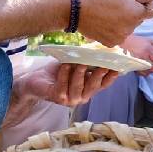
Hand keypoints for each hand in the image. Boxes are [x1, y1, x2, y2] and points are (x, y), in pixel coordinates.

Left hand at [3, 60, 118, 128]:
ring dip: (79, 74)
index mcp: (88, 89)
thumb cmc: (57, 71)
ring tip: (80, 62)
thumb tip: (101, 51)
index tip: (117, 67)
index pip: (104, 85)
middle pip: (94, 87)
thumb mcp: (75, 64)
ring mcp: (70, 100)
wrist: (35, 80)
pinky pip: (63, 86)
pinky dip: (64, 75)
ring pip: (79, 87)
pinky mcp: (58, 99)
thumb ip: (88, 62)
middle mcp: (82, 97)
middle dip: (98, 75)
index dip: (111, 77)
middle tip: (102, 63)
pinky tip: (64, 65)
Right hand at [77, 0, 152, 45]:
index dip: (144, 3)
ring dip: (123, 21)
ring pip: (129, 27)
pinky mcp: (111, 43)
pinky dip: (115, 29)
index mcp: (136, 13)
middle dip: (132, 11)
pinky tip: (103, 22)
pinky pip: (119, 35)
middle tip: (115, 3)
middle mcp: (131, 28)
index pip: (152, 11)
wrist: (74, 9)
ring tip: (107, 12)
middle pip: (139, 19)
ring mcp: (121, 38)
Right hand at [121, 34, 152, 74]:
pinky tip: (144, 66)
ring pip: (149, 73)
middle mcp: (142, 58)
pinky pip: (142, 74)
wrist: (121, 43)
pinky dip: (145, 72)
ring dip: (152, 70)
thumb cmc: (137, 41)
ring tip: (151, 64)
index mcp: (148, 49)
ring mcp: (136, 64)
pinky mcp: (132, 68)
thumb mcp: (150, 41)